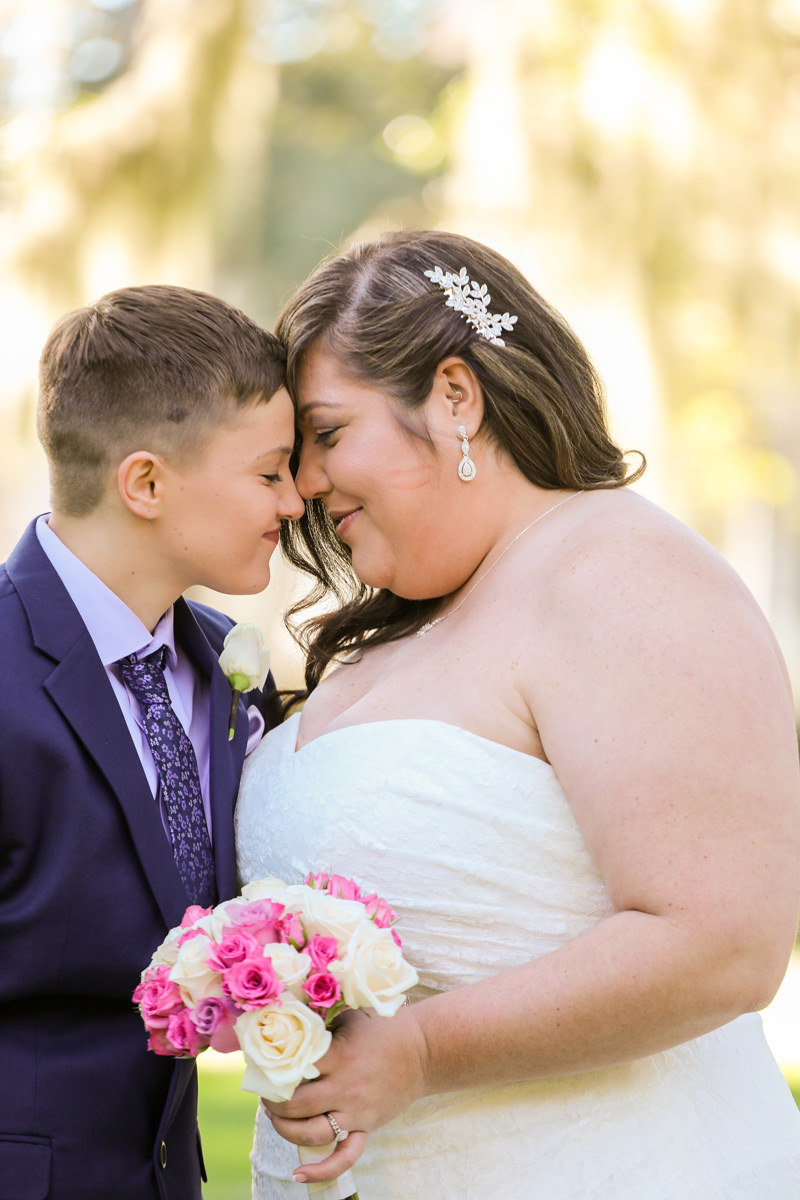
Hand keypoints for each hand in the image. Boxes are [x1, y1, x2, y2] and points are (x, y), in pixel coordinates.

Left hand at [262, 1006, 427, 1184]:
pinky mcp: (366, 1128)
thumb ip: (319, 1024)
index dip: (273, 1071)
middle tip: (266, 1092)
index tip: (264, 1068)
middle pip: (296, 1106)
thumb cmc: (383, 1027)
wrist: (423, 1049)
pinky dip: (321, 1171)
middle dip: (273, 1101)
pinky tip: (298, 1175)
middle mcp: (345, 1089)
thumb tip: (284, 1025)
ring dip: (285, 1129)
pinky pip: (344, 1158)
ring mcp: (356, 1113)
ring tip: (276, 1118)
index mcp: (339, 1057)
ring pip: (311, 1134)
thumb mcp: (348, 1017)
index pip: (294, 1070)